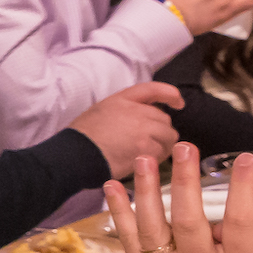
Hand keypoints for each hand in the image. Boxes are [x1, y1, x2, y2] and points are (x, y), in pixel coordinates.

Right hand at [65, 80, 182, 180]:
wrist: (74, 154)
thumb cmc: (81, 138)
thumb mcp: (99, 111)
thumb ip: (123, 110)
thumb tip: (142, 118)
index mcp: (122, 100)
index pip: (153, 89)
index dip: (170, 94)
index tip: (178, 102)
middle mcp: (135, 111)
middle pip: (164, 118)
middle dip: (161, 131)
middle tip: (150, 143)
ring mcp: (142, 129)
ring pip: (168, 136)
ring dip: (163, 145)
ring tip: (148, 154)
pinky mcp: (145, 148)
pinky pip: (162, 153)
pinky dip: (157, 158)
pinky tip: (144, 162)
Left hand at [102, 145, 252, 252]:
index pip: (241, 223)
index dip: (244, 189)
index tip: (246, 159)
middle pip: (190, 221)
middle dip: (187, 180)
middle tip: (185, 146)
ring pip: (154, 229)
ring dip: (147, 190)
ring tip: (147, 157)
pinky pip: (132, 244)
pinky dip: (119, 215)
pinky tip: (111, 187)